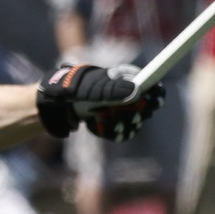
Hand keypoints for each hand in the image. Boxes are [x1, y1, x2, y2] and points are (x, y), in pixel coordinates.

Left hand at [37, 65, 166, 141]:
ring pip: (134, 125)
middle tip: (112, 114)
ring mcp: (124, 109)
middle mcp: (131, 94)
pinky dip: (109, 132)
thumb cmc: (77, 90)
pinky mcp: (117, 121)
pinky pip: (123, 133)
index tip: (147, 106)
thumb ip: (117, 90)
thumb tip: (139, 92)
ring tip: (97, 119)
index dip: (154, 98)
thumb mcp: (96, 89)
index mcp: (130, 80)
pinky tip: (95, 125)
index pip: (155, 88)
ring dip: (116, 126)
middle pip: (146, 110)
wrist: (59, 103)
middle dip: (128, 116)